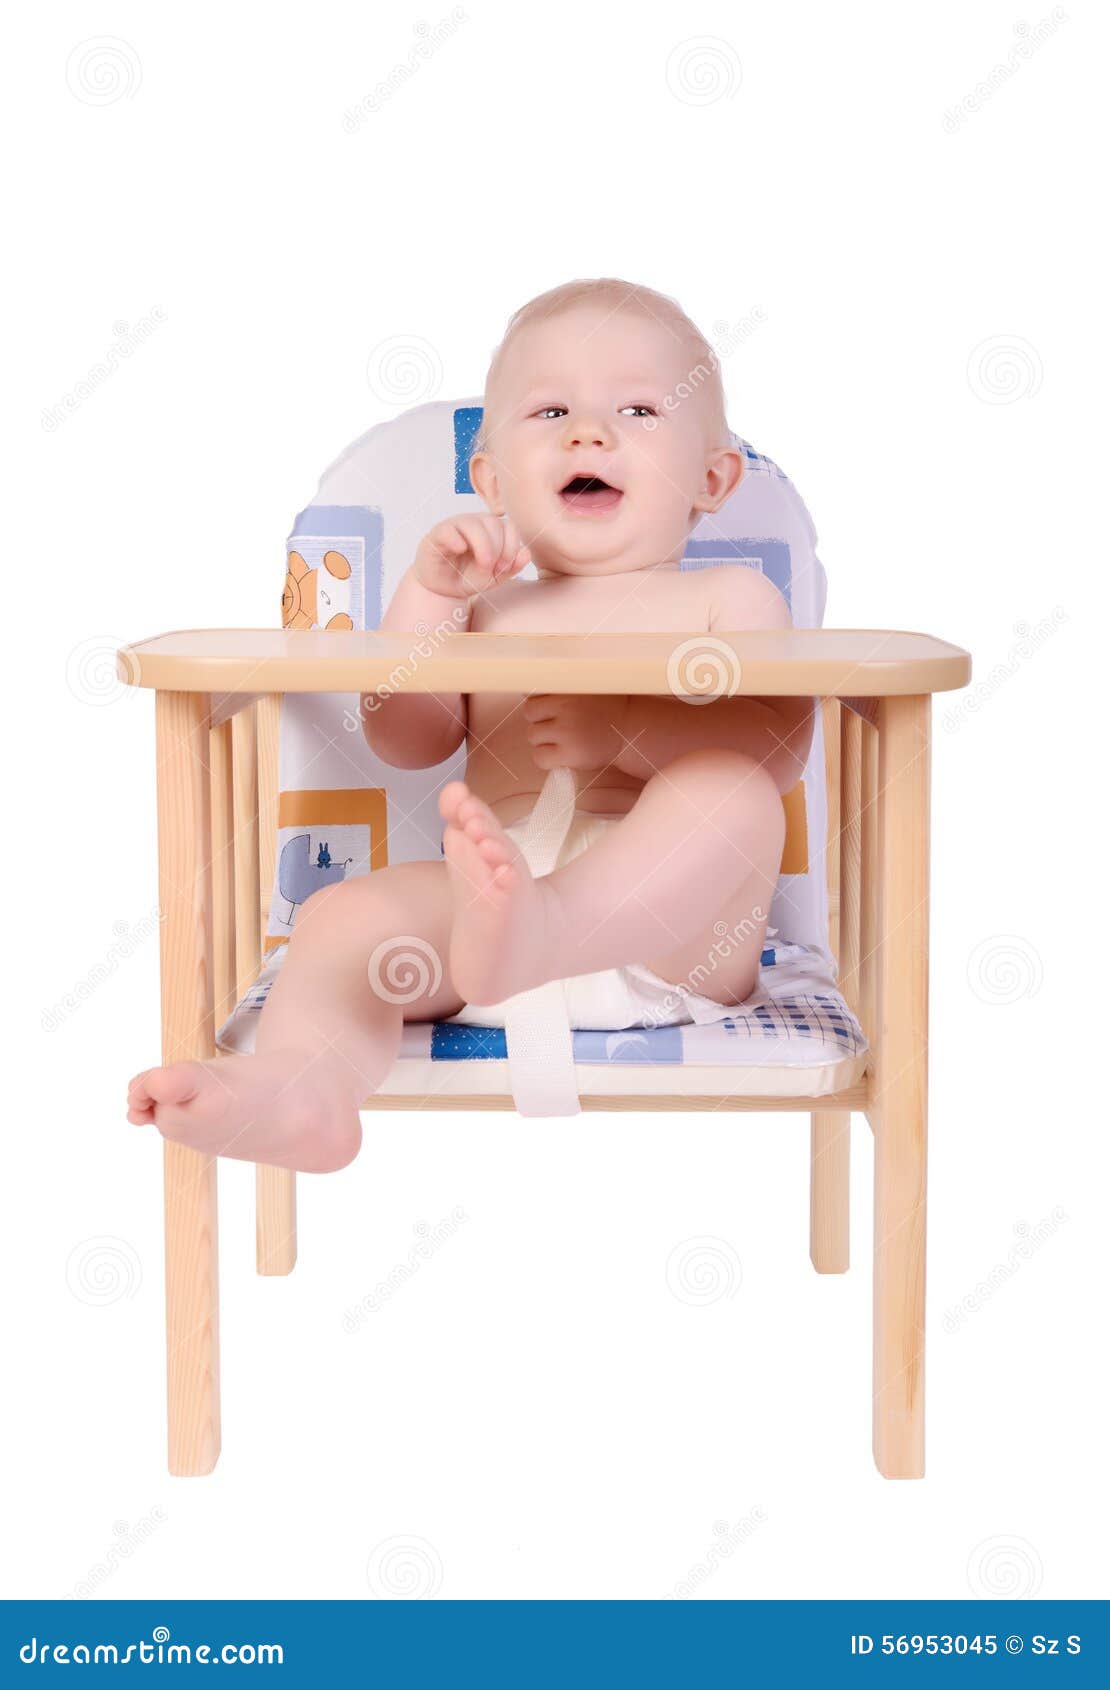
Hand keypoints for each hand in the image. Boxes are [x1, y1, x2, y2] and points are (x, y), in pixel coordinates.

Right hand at [412, 515, 530, 598]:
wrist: (443, 589)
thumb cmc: (469, 577)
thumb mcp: (495, 576)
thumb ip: (512, 566)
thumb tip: (526, 553)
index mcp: (492, 529)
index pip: (509, 527)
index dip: (511, 547)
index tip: (505, 567)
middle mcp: (475, 523)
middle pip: (493, 523)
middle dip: (498, 548)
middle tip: (493, 568)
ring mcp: (456, 526)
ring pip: (473, 524)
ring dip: (482, 545)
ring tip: (483, 565)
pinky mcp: (438, 534)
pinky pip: (449, 530)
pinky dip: (457, 539)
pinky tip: (460, 550)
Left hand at [522, 694, 630, 770]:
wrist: (631, 730)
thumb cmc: (606, 709)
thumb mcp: (585, 688)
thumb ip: (559, 688)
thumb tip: (524, 692)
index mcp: (569, 689)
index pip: (533, 693)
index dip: (541, 703)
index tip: (554, 709)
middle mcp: (567, 707)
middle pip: (529, 713)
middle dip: (541, 720)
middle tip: (560, 726)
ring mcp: (567, 732)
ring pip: (532, 735)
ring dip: (544, 739)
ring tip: (564, 740)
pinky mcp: (570, 754)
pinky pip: (539, 757)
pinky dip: (546, 758)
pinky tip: (561, 755)